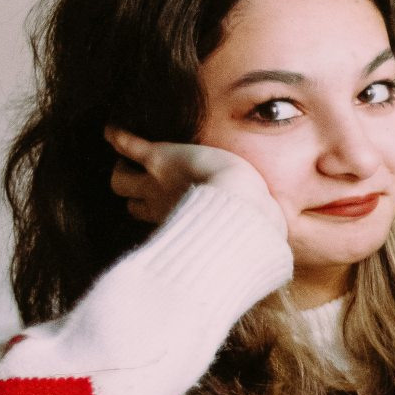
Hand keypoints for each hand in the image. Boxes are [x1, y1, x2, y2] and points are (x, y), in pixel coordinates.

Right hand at [103, 125, 279, 228]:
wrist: (243, 204)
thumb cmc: (251, 223)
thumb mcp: (251, 233)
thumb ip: (257, 245)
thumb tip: (283, 265)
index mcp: (182, 220)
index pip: (156, 220)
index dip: (152, 213)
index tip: (152, 209)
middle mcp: (163, 204)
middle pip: (131, 201)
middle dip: (133, 193)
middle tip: (135, 180)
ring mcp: (156, 181)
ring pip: (120, 179)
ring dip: (122, 168)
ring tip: (123, 158)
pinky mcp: (159, 157)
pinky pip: (128, 145)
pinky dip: (118, 137)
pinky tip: (111, 130)